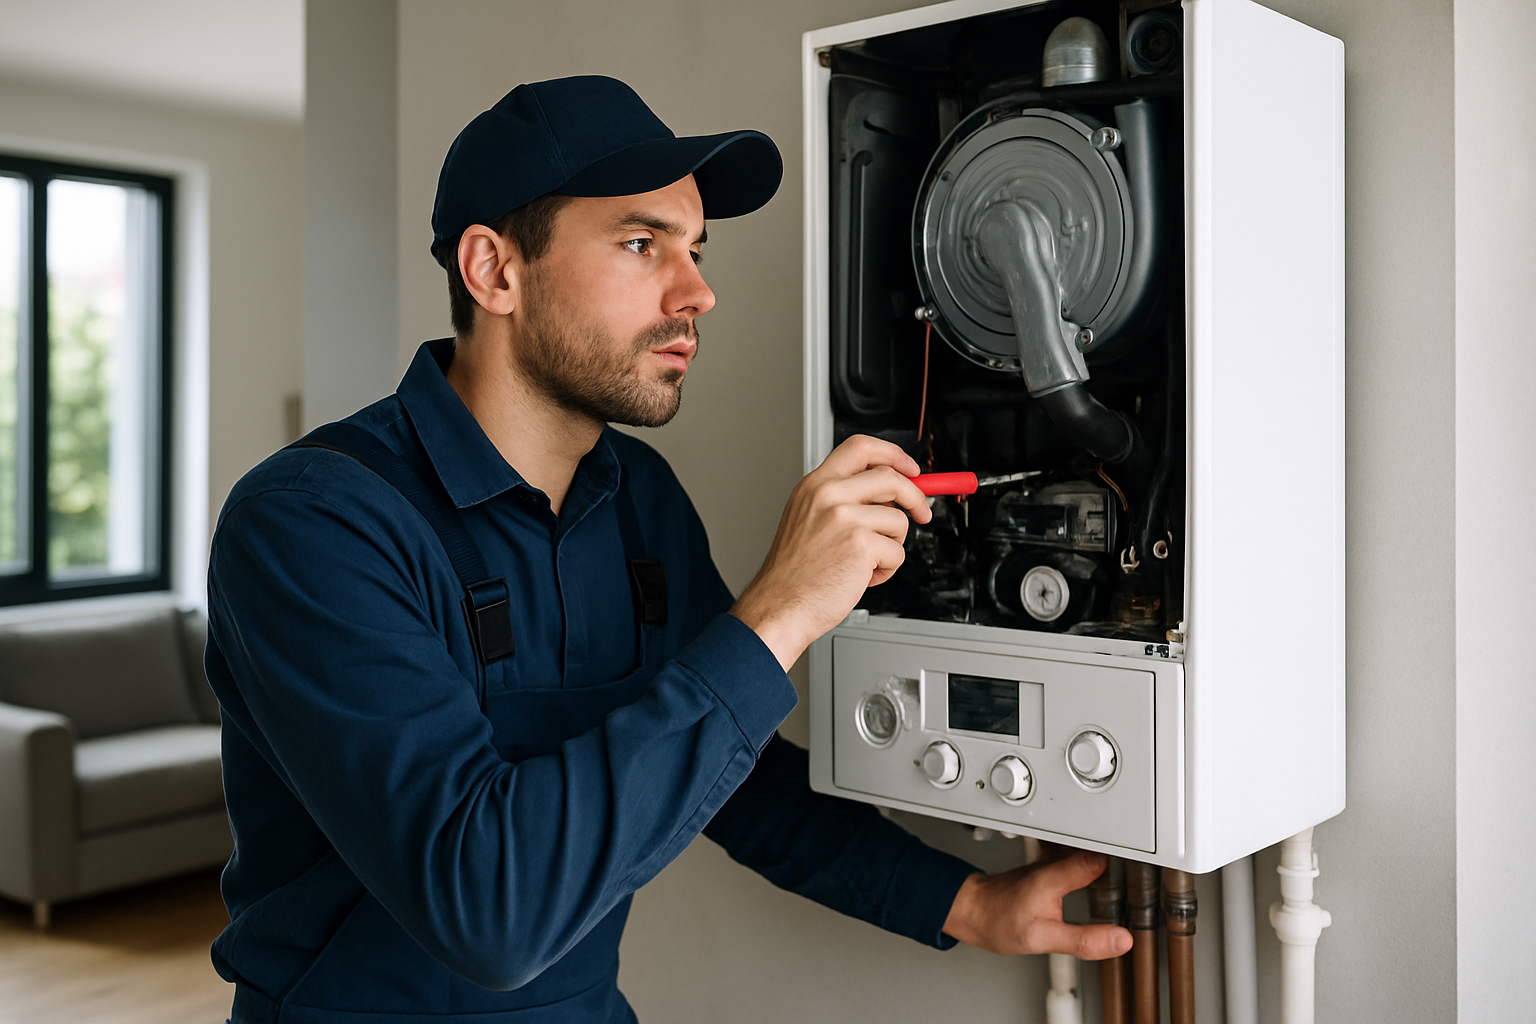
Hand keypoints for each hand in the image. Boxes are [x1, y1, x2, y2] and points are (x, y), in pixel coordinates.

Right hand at [730, 435, 930, 669]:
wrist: (779, 606)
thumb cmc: (795, 573)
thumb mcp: (807, 519)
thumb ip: (842, 499)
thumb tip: (890, 493)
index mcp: (815, 485)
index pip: (861, 448)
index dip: (893, 454)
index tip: (910, 468)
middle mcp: (828, 495)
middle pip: (891, 477)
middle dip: (916, 496)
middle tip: (921, 513)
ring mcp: (844, 518)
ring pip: (899, 520)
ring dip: (892, 545)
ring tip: (867, 562)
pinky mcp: (861, 544)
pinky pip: (897, 552)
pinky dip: (887, 569)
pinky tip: (862, 577)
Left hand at [942, 850, 1132, 958]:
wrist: (971, 911)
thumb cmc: (997, 921)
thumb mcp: (1043, 939)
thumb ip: (1083, 940)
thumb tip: (1120, 940)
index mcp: (1055, 876)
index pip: (1101, 858)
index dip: (1125, 862)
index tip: (1145, 872)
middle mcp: (1053, 863)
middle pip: (1097, 849)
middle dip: (1121, 857)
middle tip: (1145, 870)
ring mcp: (1049, 863)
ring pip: (1086, 851)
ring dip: (1106, 858)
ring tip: (1130, 871)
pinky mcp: (1046, 867)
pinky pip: (1075, 858)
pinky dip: (1090, 864)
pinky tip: (1099, 876)